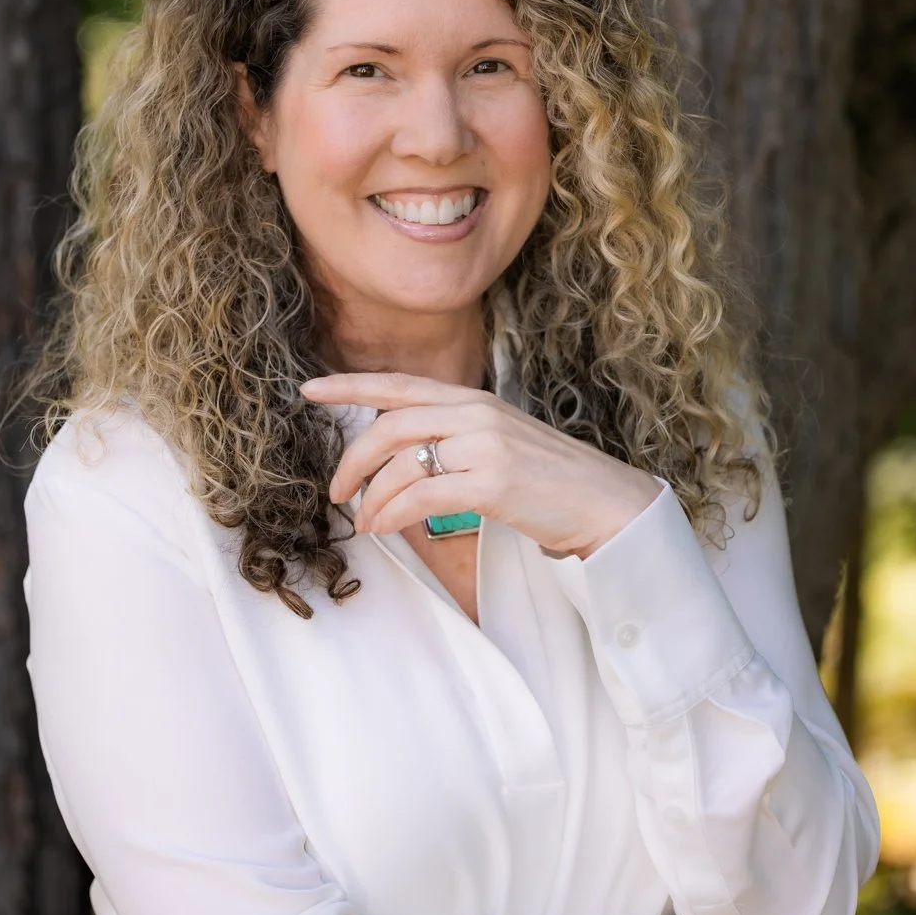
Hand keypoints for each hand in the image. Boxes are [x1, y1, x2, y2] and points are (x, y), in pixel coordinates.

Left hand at [300, 371, 660, 557]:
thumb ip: (454, 440)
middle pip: (390, 425)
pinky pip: (421, 495)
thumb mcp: (499, 443)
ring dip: (373, 497)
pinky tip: (386, 528)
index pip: (400, 385)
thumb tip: (402, 462)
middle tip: (337, 491)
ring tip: (366, 522)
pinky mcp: (492, 481)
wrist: (605, 502)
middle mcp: (475, 413)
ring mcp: (485, 444)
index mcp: (473, 400)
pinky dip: (393, 513)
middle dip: (352, 459)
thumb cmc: (550, 482)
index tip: (310, 390)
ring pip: (401, 463)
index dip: (351, 386)